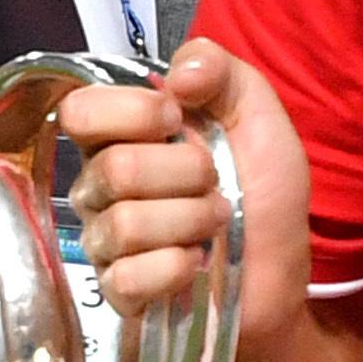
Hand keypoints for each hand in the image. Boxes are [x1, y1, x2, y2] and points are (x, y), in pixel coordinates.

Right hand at [55, 38, 302, 332]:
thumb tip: (177, 75)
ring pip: (125, 224)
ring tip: (215, 225)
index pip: (80, 111)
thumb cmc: (262, 191)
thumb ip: (218, 70)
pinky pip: (128, 277)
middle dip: (187, 173)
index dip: (134, 112)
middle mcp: (100, 185)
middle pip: (114, 168)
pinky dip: (177, 268)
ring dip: (191, 221)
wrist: (282, 268)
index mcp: (120, 136)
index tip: (178, 119)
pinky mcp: (118, 292)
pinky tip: (196, 264)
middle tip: (215, 183)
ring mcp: (104, 242)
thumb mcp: (255, 114)